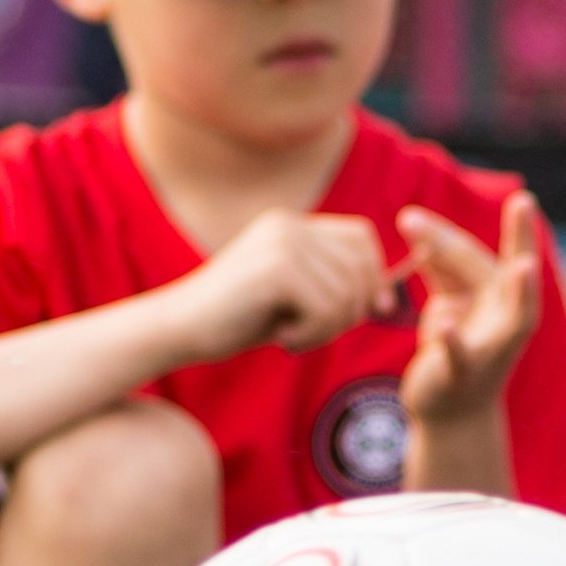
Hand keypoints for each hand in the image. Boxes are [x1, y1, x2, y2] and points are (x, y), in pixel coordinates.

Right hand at [176, 208, 392, 359]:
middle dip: (352, 310)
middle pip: (361, 265)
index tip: (369, 310)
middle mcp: (290, 225)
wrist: (178, 327)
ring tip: (296, 337)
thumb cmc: (235, 319)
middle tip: (317, 333)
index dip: (373, 275)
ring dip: (329, 328)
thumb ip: (334, 288)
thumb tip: (387, 298)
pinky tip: (284, 340)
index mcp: (292, 225)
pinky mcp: (277, 269)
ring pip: (347, 292)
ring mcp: (283, 243)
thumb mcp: (293, 298)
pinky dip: (313, 335)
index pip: (361, 237)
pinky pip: (327, 308)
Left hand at [398, 191, 547, 426]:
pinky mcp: (462, 374)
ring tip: (523, 267)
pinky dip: (452, 341)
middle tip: (518, 203)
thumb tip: (417, 223)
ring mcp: (490, 349)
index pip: (490, 256)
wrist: (450, 414)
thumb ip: (442, 266)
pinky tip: (444, 326)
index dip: (500, 232)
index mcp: (501, 298)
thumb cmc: (454, 349)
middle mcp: (507, 320)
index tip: (516, 201)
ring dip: (519, 292)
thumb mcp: (449, 302)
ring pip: (510, 316)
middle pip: (498, 273)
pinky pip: (460, 356)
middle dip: (511, 241)